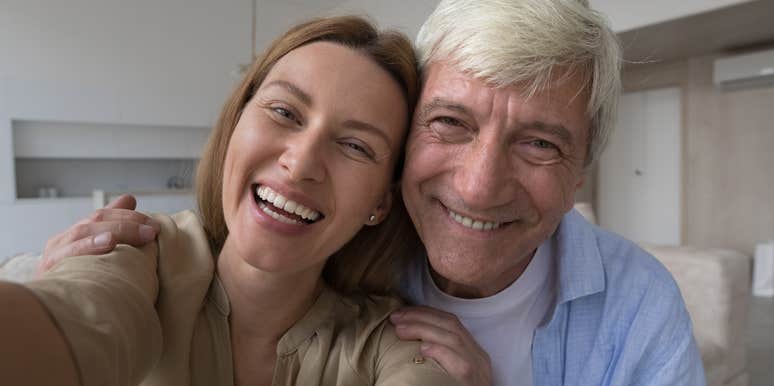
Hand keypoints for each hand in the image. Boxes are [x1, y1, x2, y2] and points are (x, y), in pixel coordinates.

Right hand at [37, 194, 159, 275]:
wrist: (57, 316)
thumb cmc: (81, 285)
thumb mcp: (96, 254)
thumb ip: (112, 226)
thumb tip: (129, 198)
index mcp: (72, 237)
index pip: (101, 216)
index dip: (128, 215)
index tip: (153, 223)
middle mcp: (60, 243)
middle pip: (95, 221)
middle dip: (128, 222)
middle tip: (153, 230)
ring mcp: (53, 256)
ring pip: (84, 232)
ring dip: (117, 230)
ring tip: (141, 234)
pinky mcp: (49, 271)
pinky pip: (70, 254)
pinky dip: (91, 245)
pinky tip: (109, 242)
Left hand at [390, 306, 492, 385]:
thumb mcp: (450, 372)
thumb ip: (439, 354)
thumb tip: (407, 336)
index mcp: (473, 352)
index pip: (450, 322)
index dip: (425, 313)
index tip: (402, 312)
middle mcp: (478, 357)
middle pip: (451, 325)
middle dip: (420, 317)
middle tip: (395, 317)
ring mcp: (478, 370)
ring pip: (453, 339)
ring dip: (423, 329)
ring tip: (400, 330)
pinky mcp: (472, 383)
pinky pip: (460, 363)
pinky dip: (440, 351)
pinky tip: (423, 349)